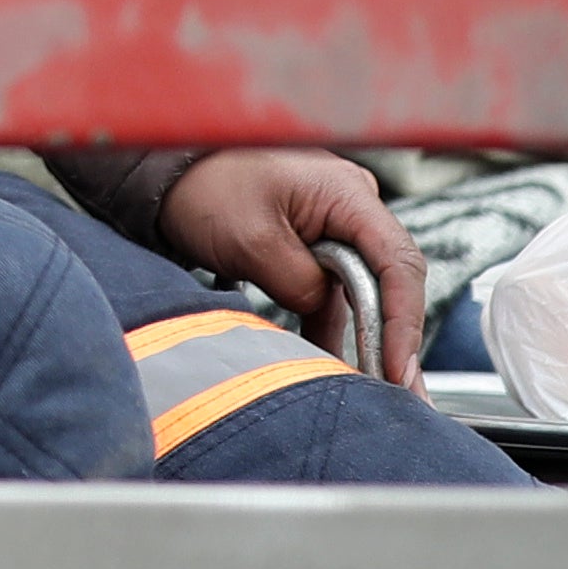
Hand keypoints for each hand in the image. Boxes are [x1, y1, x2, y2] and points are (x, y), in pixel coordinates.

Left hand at [159, 146, 423, 373]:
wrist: (165, 174)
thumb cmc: (205, 188)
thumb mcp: (252, 242)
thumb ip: (300, 284)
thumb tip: (326, 314)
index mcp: (346, 192)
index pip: (397, 262)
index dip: (403, 320)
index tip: (398, 368)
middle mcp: (351, 206)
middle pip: (389, 279)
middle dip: (393, 338)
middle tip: (402, 394)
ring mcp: (333, 226)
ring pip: (362, 292)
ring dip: (365, 339)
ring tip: (372, 389)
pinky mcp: (312, 247)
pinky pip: (333, 292)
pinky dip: (333, 328)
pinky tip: (338, 366)